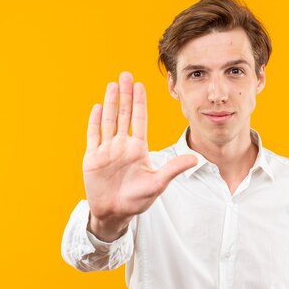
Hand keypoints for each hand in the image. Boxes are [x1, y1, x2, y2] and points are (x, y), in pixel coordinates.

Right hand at [82, 72, 196, 240]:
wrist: (114, 213)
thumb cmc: (137, 200)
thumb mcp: (157, 183)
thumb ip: (173, 169)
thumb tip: (195, 158)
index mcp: (138, 149)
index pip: (140, 119)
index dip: (139, 102)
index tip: (141, 85)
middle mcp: (122, 145)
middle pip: (123, 114)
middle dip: (125, 94)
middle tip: (126, 75)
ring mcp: (107, 150)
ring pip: (109, 120)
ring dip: (111, 102)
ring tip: (112, 84)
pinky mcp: (93, 157)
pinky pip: (93, 135)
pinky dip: (94, 121)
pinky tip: (98, 106)